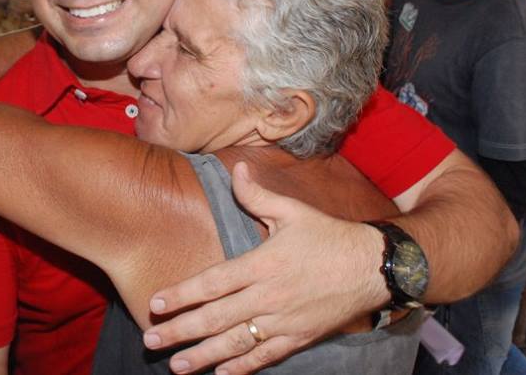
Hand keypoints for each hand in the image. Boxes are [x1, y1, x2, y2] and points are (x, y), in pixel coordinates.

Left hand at [142, 163, 386, 374]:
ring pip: (236, 343)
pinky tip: (221, 373)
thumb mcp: (293, 212)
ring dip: (203, 355)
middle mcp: (268, 297)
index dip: (182, 294)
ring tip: (176, 365)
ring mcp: (283, 321)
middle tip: (153, 340)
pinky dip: (241, 367)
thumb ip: (258, 196)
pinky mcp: (299, 338)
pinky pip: (265, 357)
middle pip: (216, 318)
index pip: (213, 283)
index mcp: (263, 264)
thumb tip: (235, 170)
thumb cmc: (329, 237)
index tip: (156, 304)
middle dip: (181, 331)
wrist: (372, 268)